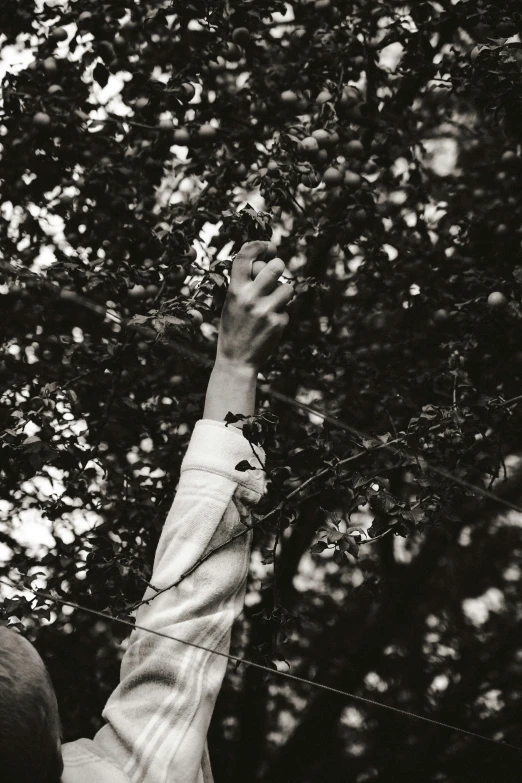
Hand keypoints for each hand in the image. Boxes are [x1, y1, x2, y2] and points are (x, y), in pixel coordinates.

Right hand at [216, 241, 293, 369]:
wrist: (236, 360)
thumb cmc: (234, 327)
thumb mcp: (231, 303)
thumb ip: (245, 284)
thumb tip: (267, 261)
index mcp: (235, 291)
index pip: (244, 257)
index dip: (257, 245)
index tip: (267, 245)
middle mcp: (250, 298)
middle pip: (275, 268)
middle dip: (279, 266)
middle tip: (277, 270)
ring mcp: (265, 311)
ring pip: (287, 288)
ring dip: (282, 293)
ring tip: (271, 304)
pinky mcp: (277, 323)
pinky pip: (286, 310)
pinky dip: (280, 315)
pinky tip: (268, 325)